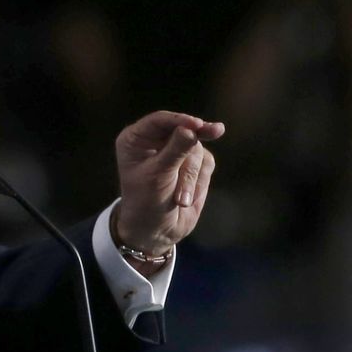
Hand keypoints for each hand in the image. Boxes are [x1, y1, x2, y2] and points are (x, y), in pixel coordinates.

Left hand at [113, 111, 223, 254]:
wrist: (156, 231)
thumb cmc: (146, 202)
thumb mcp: (158, 176)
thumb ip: (175, 151)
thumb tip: (192, 129)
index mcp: (136, 139)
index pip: (160, 120)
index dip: (180, 120)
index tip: (198, 125)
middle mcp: (155, 141)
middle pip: (184, 133)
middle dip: (188, 157)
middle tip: (214, 137)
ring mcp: (176, 152)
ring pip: (198, 151)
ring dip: (191, 178)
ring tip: (180, 200)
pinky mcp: (193, 165)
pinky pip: (207, 164)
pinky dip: (199, 182)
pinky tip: (187, 198)